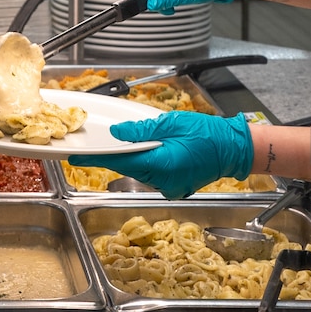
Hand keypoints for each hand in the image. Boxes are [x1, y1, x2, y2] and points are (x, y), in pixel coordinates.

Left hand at [68, 110, 253, 198]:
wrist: (234, 148)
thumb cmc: (208, 133)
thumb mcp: (171, 123)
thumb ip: (141, 130)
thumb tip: (117, 134)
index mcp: (162, 165)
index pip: (120, 161)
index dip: (96, 158)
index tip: (76, 158)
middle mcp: (163, 182)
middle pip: (128, 168)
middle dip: (117, 154)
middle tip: (102, 142)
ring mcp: (169, 188)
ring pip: (140, 172)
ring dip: (134, 158)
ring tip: (140, 142)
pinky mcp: (174, 188)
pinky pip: (152, 175)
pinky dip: (148, 164)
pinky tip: (155, 151)